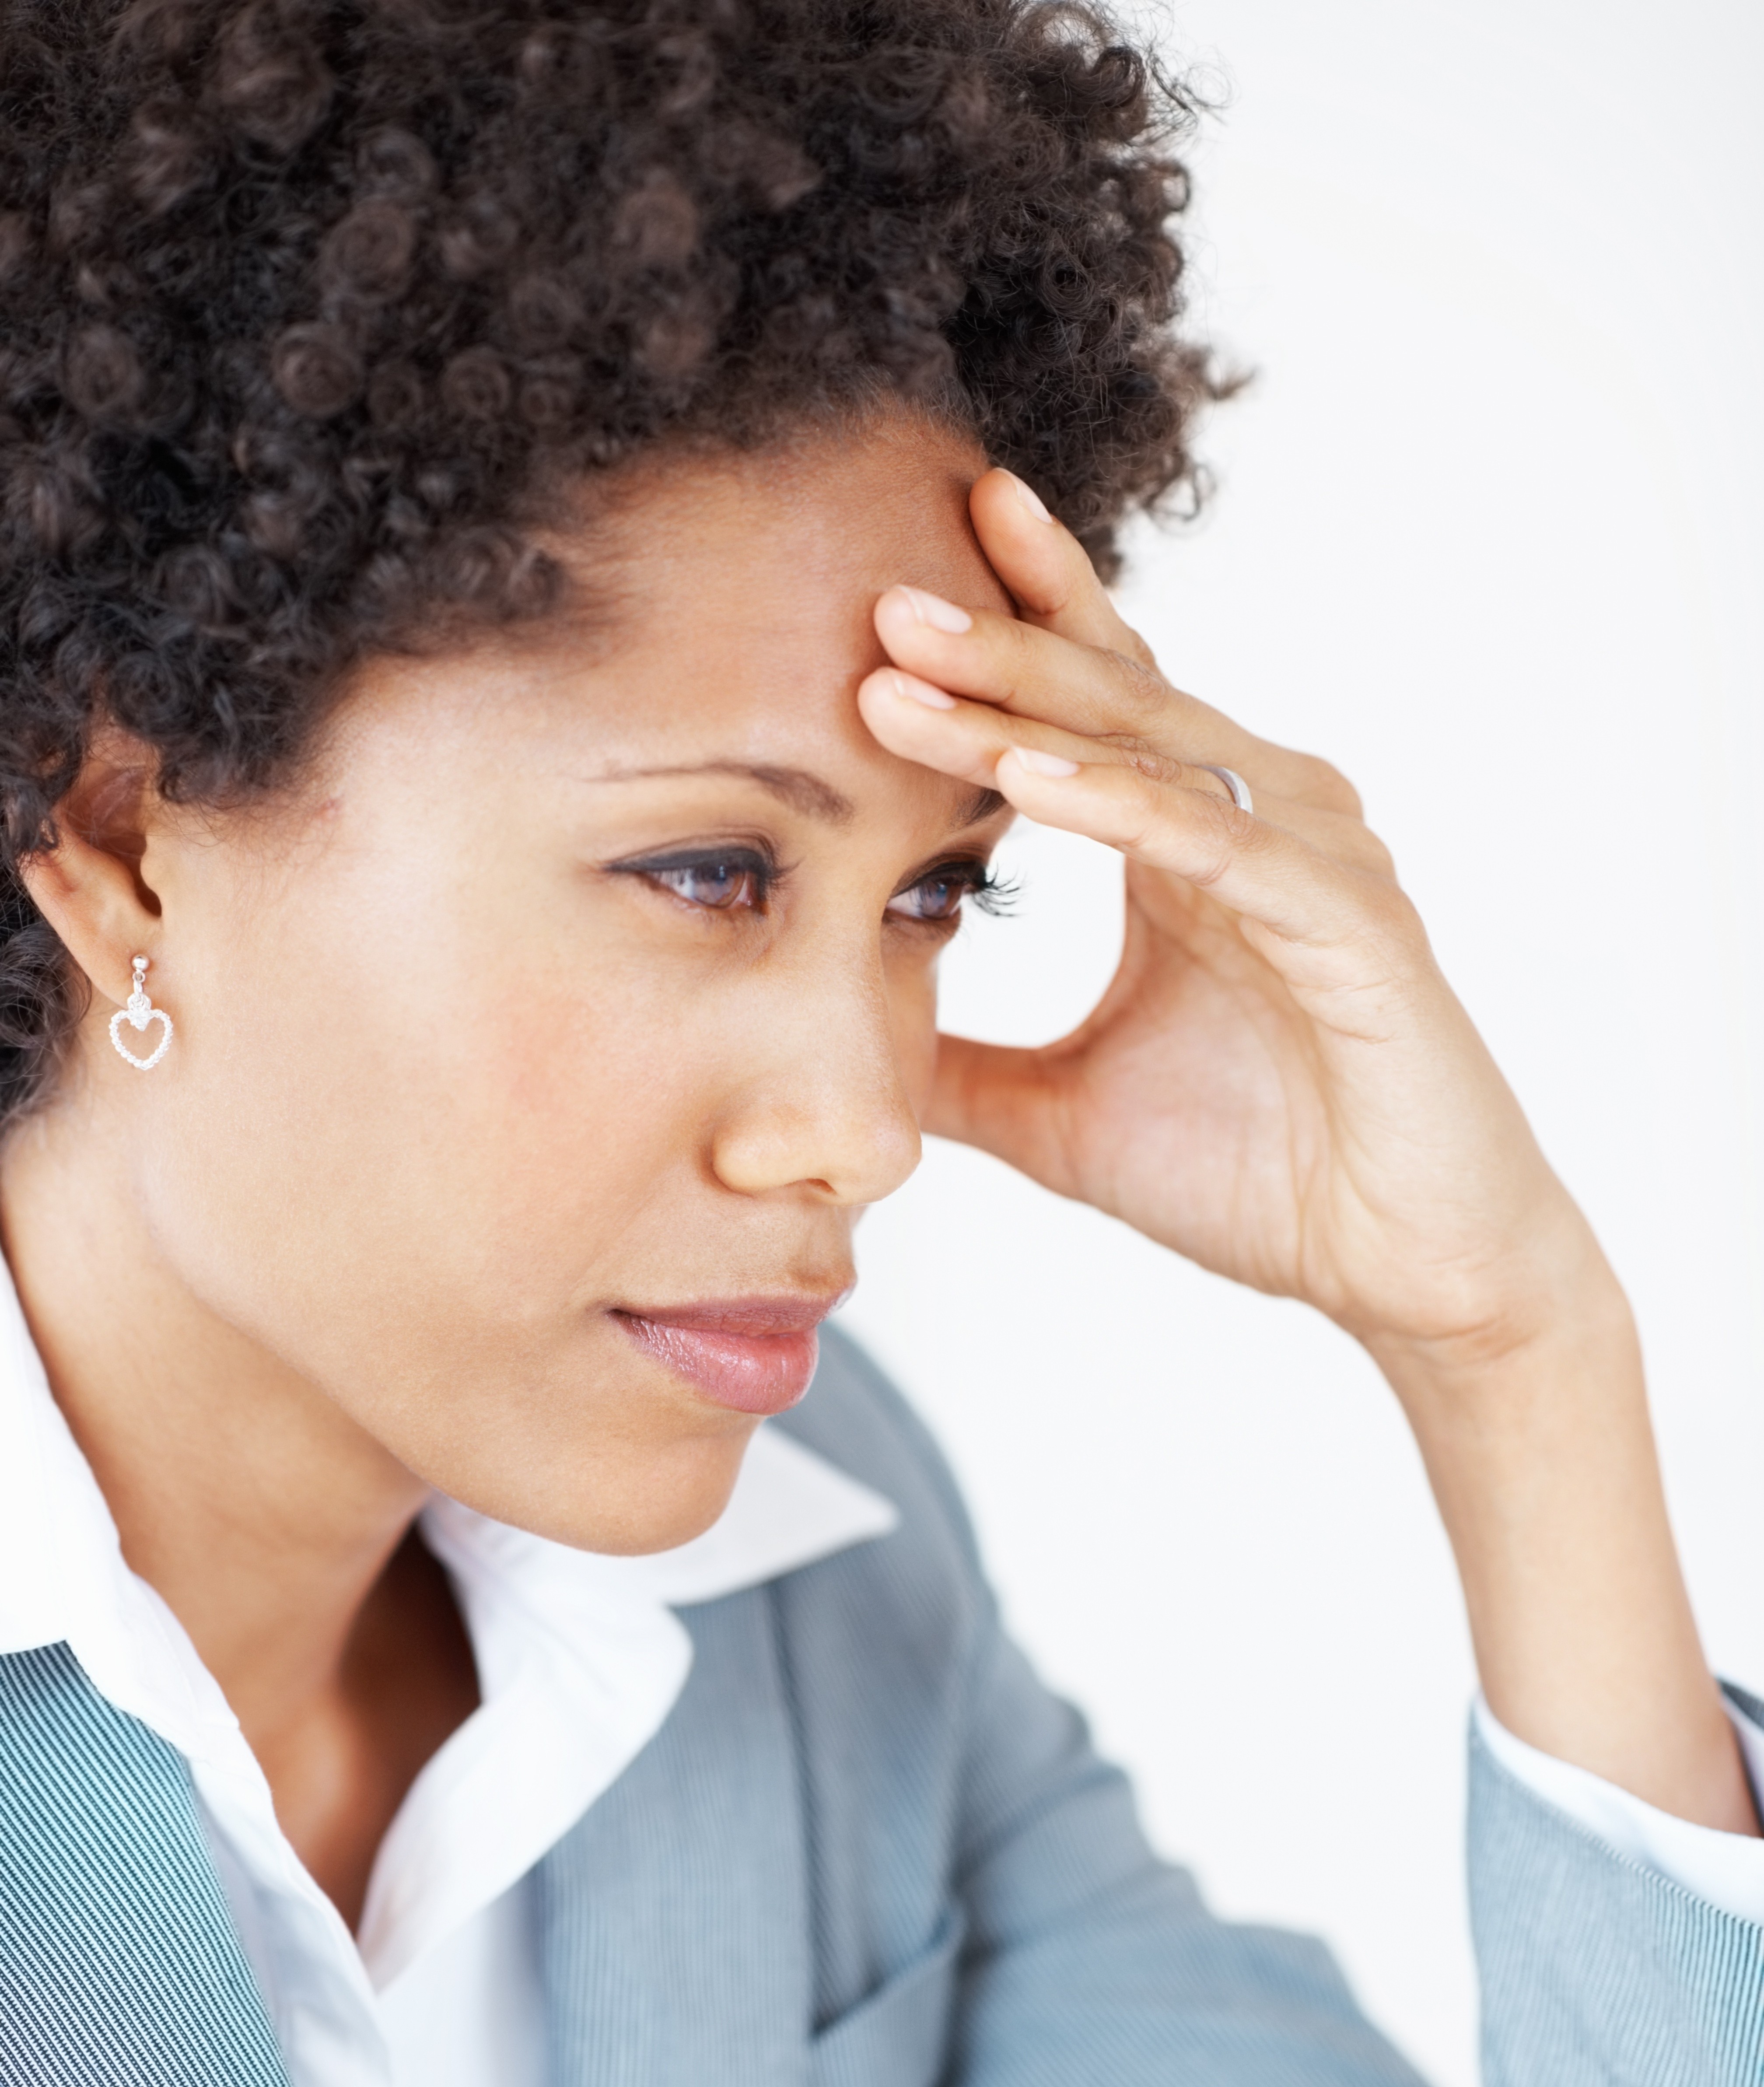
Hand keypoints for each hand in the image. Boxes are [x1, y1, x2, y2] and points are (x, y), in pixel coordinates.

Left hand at [858, 467, 1597, 1367]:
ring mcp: (1313, 863)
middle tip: (880, 597)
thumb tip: (849, 1051)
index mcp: (1195, 846)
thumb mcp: (1061, 1117)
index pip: (1096, 706)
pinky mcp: (1351, 927)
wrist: (1406, 1267)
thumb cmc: (1264, 1178)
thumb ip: (965, 1073)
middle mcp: (1261, 824)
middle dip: (993, 642)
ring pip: (1153, 755)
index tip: (894, 582)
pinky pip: (1219, 845)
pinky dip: (1120, 805)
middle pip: (1113, 700)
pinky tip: (1026, 776)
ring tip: (911, 669)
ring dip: (1025, 708)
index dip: (1011, 629)